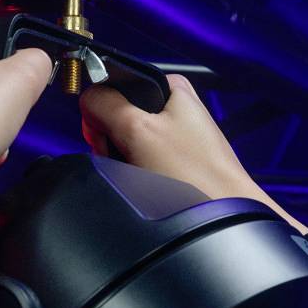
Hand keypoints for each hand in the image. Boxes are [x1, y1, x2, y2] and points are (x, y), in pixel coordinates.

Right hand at [80, 74, 307, 233]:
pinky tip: (146, 186)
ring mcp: (176, 138)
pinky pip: (139, 163)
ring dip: (122, 160)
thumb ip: (105, 105)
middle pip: (118, 117)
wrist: (220, 221)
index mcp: (171, 88)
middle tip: (124, 159)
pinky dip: (135, 174)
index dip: (103, 111)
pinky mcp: (176, 164)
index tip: (105, 134)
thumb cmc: (193, 176)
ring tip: (139, 176)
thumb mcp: (138, 130)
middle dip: (111, 140)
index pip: (116, 86)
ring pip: (126, 142)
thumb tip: (87, 97)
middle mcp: (176, 109)